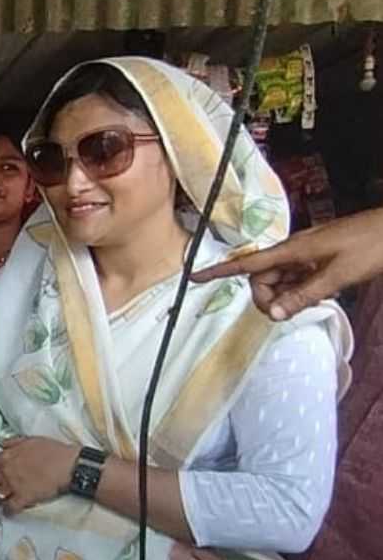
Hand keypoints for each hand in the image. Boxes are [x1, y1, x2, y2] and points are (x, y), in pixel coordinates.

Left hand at [0, 436, 79, 513]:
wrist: (67, 465)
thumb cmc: (52, 450)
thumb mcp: (30, 440)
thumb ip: (12, 442)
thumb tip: (0, 442)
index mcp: (6, 456)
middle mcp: (6, 471)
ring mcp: (14, 485)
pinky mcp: (24, 497)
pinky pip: (9, 507)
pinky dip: (6, 511)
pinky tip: (8, 512)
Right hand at [191, 209, 382, 319]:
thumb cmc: (373, 246)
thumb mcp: (340, 275)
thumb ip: (306, 295)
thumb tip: (274, 314)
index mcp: (293, 250)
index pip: (247, 263)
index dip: (220, 271)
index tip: (194, 277)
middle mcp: (295, 251)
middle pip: (262, 277)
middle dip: (267, 297)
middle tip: (288, 312)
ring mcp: (308, 254)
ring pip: (281, 280)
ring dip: (287, 295)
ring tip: (313, 301)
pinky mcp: (320, 259)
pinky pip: (299, 278)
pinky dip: (302, 290)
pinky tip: (323, 293)